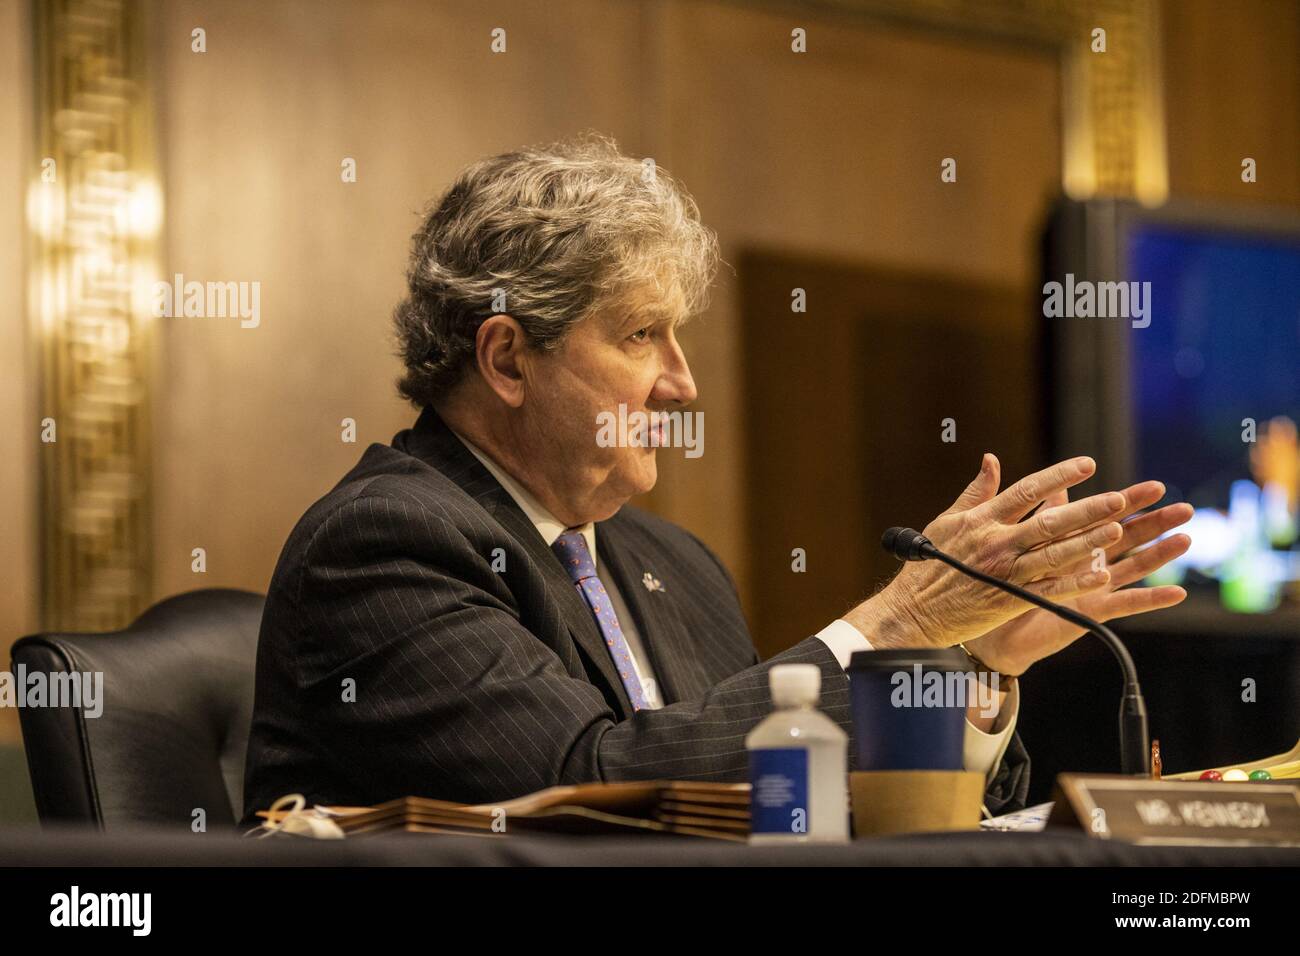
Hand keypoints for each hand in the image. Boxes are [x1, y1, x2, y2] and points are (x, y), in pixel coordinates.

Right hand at [847, 453, 1125, 649]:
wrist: (914, 611)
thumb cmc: (928, 564)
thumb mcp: (947, 520)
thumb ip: (976, 491)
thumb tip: (991, 459)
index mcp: (981, 519)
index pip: (1027, 491)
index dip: (1059, 476)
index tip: (1088, 464)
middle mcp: (996, 543)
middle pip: (1048, 522)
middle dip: (1085, 510)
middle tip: (1118, 499)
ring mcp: (1004, 573)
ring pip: (1054, 555)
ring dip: (1087, 543)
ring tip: (1116, 530)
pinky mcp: (1009, 600)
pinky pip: (1049, 591)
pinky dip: (1074, 584)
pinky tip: (1100, 576)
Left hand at [963, 480, 1191, 675]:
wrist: (993, 628)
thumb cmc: (1003, 584)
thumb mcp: (1022, 546)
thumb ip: (1041, 516)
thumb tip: (1052, 484)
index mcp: (1072, 543)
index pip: (1106, 516)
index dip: (1130, 502)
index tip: (1156, 486)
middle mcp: (1089, 563)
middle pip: (1128, 539)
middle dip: (1156, 523)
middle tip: (1186, 508)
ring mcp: (1092, 588)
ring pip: (1132, 568)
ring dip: (1160, 556)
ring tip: (1186, 539)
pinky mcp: (1089, 612)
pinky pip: (1122, 605)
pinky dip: (1150, 600)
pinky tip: (1177, 594)